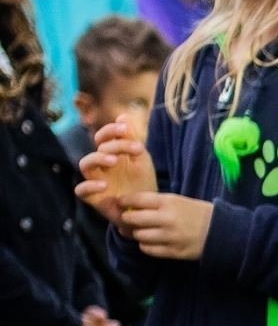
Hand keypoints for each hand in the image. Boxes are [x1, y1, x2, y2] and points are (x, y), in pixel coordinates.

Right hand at [74, 116, 157, 231]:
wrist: (147, 210)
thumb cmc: (143, 183)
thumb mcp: (142, 159)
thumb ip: (132, 139)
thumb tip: (123, 116)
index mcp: (110, 153)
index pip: (103, 136)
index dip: (111, 130)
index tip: (126, 130)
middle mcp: (100, 165)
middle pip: (97, 148)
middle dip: (114, 145)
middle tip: (135, 149)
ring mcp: (95, 180)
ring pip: (84, 164)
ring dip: (98, 159)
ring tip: (114, 161)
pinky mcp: (93, 197)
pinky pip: (81, 190)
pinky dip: (89, 186)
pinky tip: (104, 184)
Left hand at [120, 192, 213, 260]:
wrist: (222, 232)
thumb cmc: (198, 213)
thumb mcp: (178, 200)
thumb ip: (156, 203)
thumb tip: (131, 208)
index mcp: (168, 202)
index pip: (136, 200)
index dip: (123, 202)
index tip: (120, 204)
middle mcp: (166, 219)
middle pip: (133, 219)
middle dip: (126, 220)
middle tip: (128, 220)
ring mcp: (169, 237)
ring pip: (139, 236)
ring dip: (137, 234)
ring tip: (141, 232)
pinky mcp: (173, 251)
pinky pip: (149, 250)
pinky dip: (146, 246)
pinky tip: (151, 242)